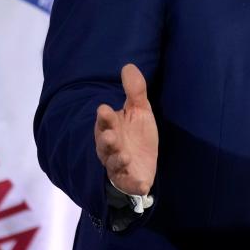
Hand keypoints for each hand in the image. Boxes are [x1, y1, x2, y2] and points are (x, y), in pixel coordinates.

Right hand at [94, 63, 158, 194]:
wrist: (144, 162)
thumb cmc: (137, 134)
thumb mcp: (139, 111)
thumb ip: (135, 91)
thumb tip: (128, 65)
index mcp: (111, 128)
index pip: (105, 121)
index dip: (105, 117)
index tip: (105, 109)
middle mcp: (111, 147)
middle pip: (105, 144)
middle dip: (106, 140)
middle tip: (110, 137)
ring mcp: (119, 165)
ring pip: (114, 164)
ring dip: (117, 160)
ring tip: (124, 156)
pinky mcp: (129, 180)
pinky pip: (130, 183)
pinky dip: (135, 184)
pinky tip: (142, 184)